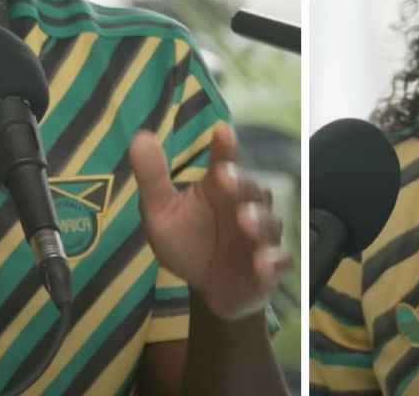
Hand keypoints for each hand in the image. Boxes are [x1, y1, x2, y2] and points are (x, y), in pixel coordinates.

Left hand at [128, 123, 289, 319]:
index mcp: (219, 186)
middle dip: (239, 182)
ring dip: (258, 220)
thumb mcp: (160, 212)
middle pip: (250, 188)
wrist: (208, 287)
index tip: (221, 131)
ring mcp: (260, 235)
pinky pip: (278, 260)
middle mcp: (245, 204)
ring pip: (268, 222)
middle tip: (224, 179)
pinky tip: (262, 262)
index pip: (225, 160)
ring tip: (244, 221)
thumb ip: (152, 178)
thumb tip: (140, 137)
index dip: (225, 146)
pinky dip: (272, 260)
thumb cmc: (187, 241)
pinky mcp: (269, 265)